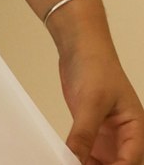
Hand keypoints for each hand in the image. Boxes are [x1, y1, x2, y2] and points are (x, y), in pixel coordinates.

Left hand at [59, 40, 143, 164]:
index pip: (130, 162)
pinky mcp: (91, 133)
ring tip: (69, 163)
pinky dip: (77, 160)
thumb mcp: (91, 102)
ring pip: (102, 164)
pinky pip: (86, 155)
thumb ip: (84, 133)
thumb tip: (75, 159)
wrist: (80, 47)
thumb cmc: (97, 65)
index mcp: (136, 130)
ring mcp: (108, 137)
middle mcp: (124, 137)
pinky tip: (65, 159)